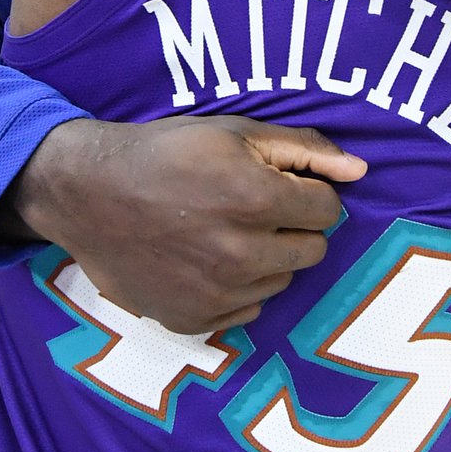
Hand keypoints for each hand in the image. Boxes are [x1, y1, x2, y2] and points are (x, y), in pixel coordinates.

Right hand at [0, 115, 366, 334]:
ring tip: (226, 231)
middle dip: (294, 227)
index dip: (309, 192)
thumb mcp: (238, 131)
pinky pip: (247, 311)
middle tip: (255, 208)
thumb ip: (307, 148)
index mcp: (257, 201)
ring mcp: (216, 294)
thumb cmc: (169, 152)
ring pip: (282, 282)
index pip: (328, 210)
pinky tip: (206, 260)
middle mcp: (241, 255)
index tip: (282, 184)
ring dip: (268, 259)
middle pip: (312, 250)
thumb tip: (361, 170)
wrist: (89, 192)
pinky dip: (238, 289)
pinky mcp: (192, 321)